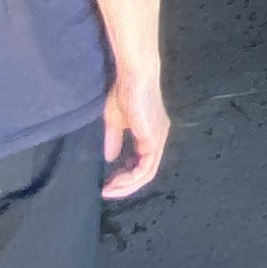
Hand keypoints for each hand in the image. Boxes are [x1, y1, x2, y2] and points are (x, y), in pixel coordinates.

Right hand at [101, 67, 168, 198]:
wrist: (134, 75)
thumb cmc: (125, 91)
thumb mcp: (115, 120)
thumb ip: (115, 140)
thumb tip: (109, 158)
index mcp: (151, 134)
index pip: (143, 162)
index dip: (127, 175)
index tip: (109, 182)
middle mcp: (158, 139)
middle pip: (146, 172)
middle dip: (126, 185)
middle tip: (108, 192)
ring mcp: (158, 139)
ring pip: (147, 172)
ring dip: (127, 184)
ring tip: (110, 189)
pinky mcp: (154, 139)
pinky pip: (146, 166)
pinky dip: (131, 177)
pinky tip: (117, 180)